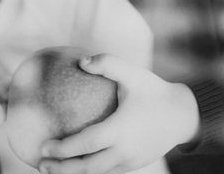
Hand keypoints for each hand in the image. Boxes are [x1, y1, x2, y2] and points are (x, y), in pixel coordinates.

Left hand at [38, 54, 199, 173]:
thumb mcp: (133, 73)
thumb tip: (81, 61)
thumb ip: (108, 63)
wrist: (183, 115)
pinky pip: (107, 172)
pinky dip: (89, 172)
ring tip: (51, 169)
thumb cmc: (154, 90)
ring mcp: (130, 161)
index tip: (43, 146)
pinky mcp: (134, 165)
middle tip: (40, 163)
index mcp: (121, 130)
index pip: (86, 144)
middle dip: (62, 169)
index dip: (63, 149)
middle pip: (88, 168)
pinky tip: (75, 165)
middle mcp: (124, 151)